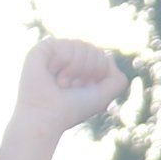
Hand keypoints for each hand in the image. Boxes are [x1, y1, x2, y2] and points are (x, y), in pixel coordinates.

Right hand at [0, 39, 129, 159]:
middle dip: (87, 70)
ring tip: (61, 82)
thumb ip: (118, 80)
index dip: (97, 73)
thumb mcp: (103, 96)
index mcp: (82, 67)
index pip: (102, 56)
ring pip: (81, 45)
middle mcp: (69, 58)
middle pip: (94, 49)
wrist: (46, 116)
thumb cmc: (72, 108)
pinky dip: (63, 61)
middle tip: (70, 87)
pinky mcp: (42, 49)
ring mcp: (56, 52)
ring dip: (75, 69)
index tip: (82, 89)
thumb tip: (109, 57)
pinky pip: (66, 44)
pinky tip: (51, 71)